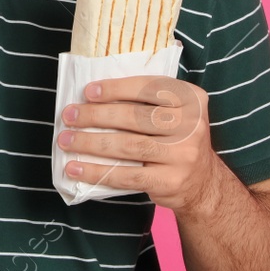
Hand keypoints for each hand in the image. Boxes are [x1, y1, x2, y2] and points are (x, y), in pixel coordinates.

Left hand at [56, 75, 222, 214]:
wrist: (202, 183)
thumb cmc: (176, 139)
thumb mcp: (174, 113)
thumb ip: (146, 102)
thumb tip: (94, 96)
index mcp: (191, 98)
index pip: (149, 88)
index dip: (116, 89)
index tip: (88, 92)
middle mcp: (191, 125)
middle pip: (134, 117)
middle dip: (96, 116)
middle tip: (68, 116)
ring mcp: (182, 155)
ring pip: (127, 145)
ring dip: (90, 142)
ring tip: (66, 140)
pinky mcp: (170, 181)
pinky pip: (127, 175)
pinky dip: (97, 171)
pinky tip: (76, 168)